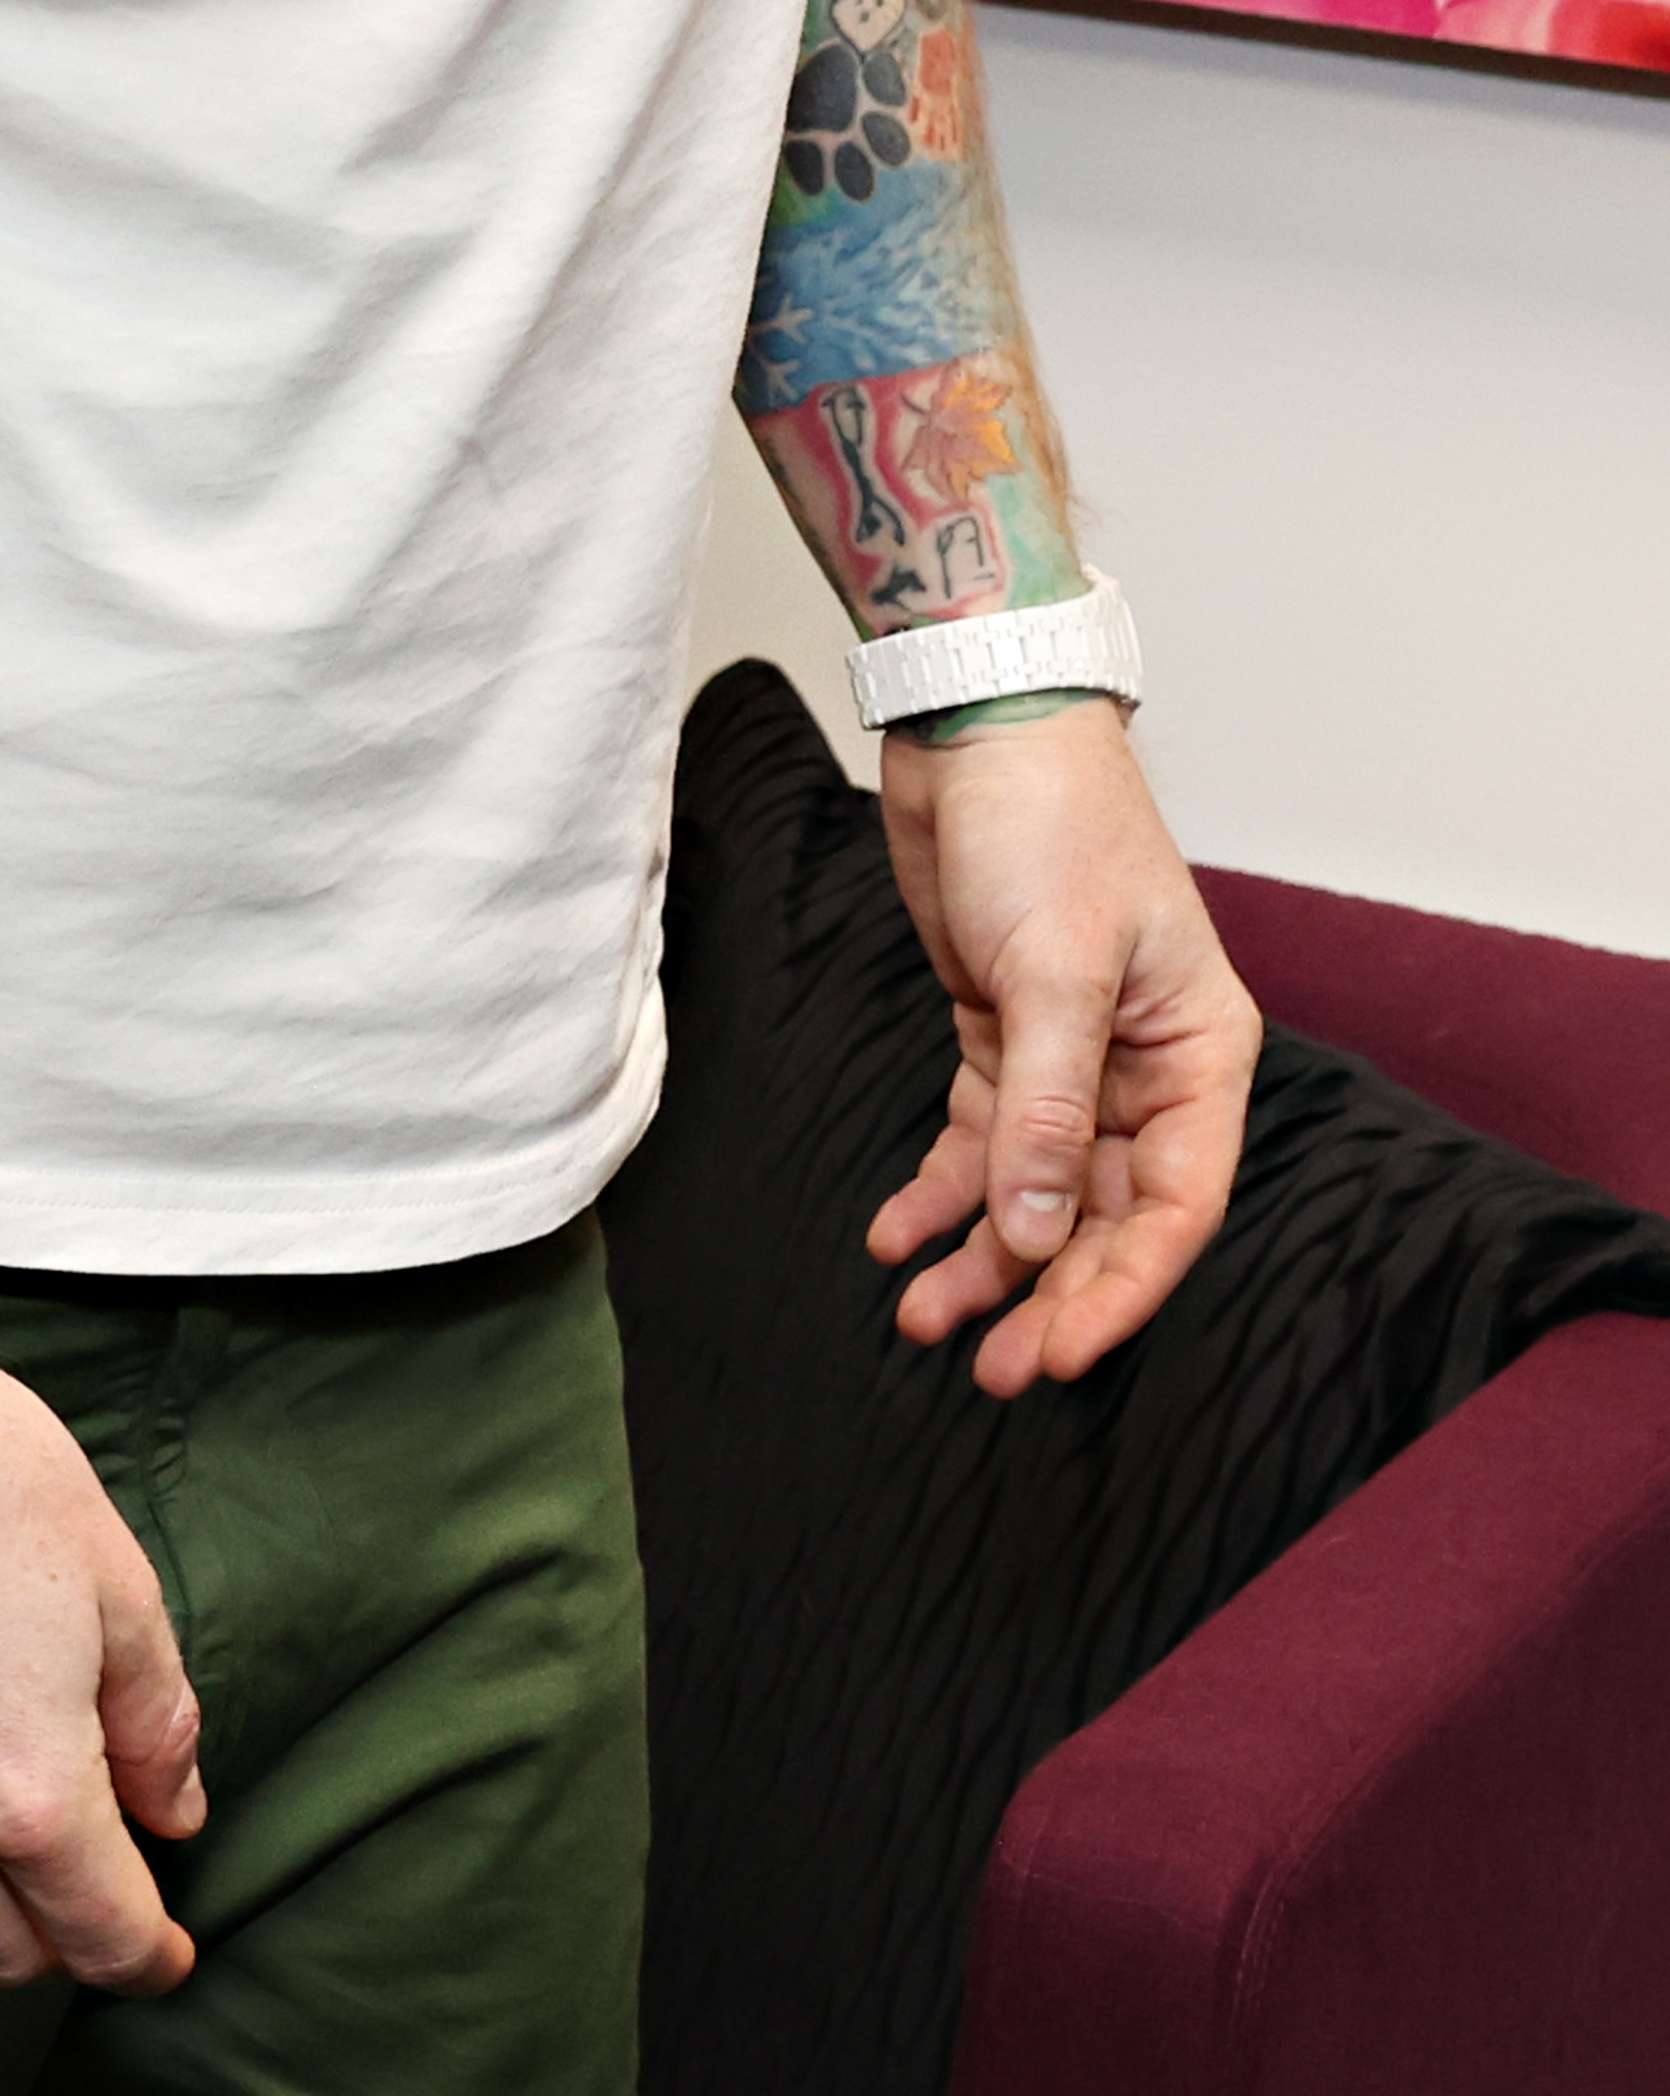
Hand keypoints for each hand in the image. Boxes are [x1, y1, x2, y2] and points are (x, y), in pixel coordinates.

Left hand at [868, 695, 1259, 1395]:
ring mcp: (1073, 1060)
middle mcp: (1146, 1071)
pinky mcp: (1003, 1038)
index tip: (1056, 1350)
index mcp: (1199, 1055)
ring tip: (921, 1316)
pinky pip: (980, 1143)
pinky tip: (897, 1235)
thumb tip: (1036, 1234)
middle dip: (1044, 1293)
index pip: (1176, 1208)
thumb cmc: (1050, 824)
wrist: (976, 728)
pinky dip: (941, 1192)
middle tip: (986, 1366)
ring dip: (982, 1257)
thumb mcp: (1055, 969)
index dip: (1119, 1289)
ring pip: (1034, 1193)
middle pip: (1102, 1217)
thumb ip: (1046, 1109)